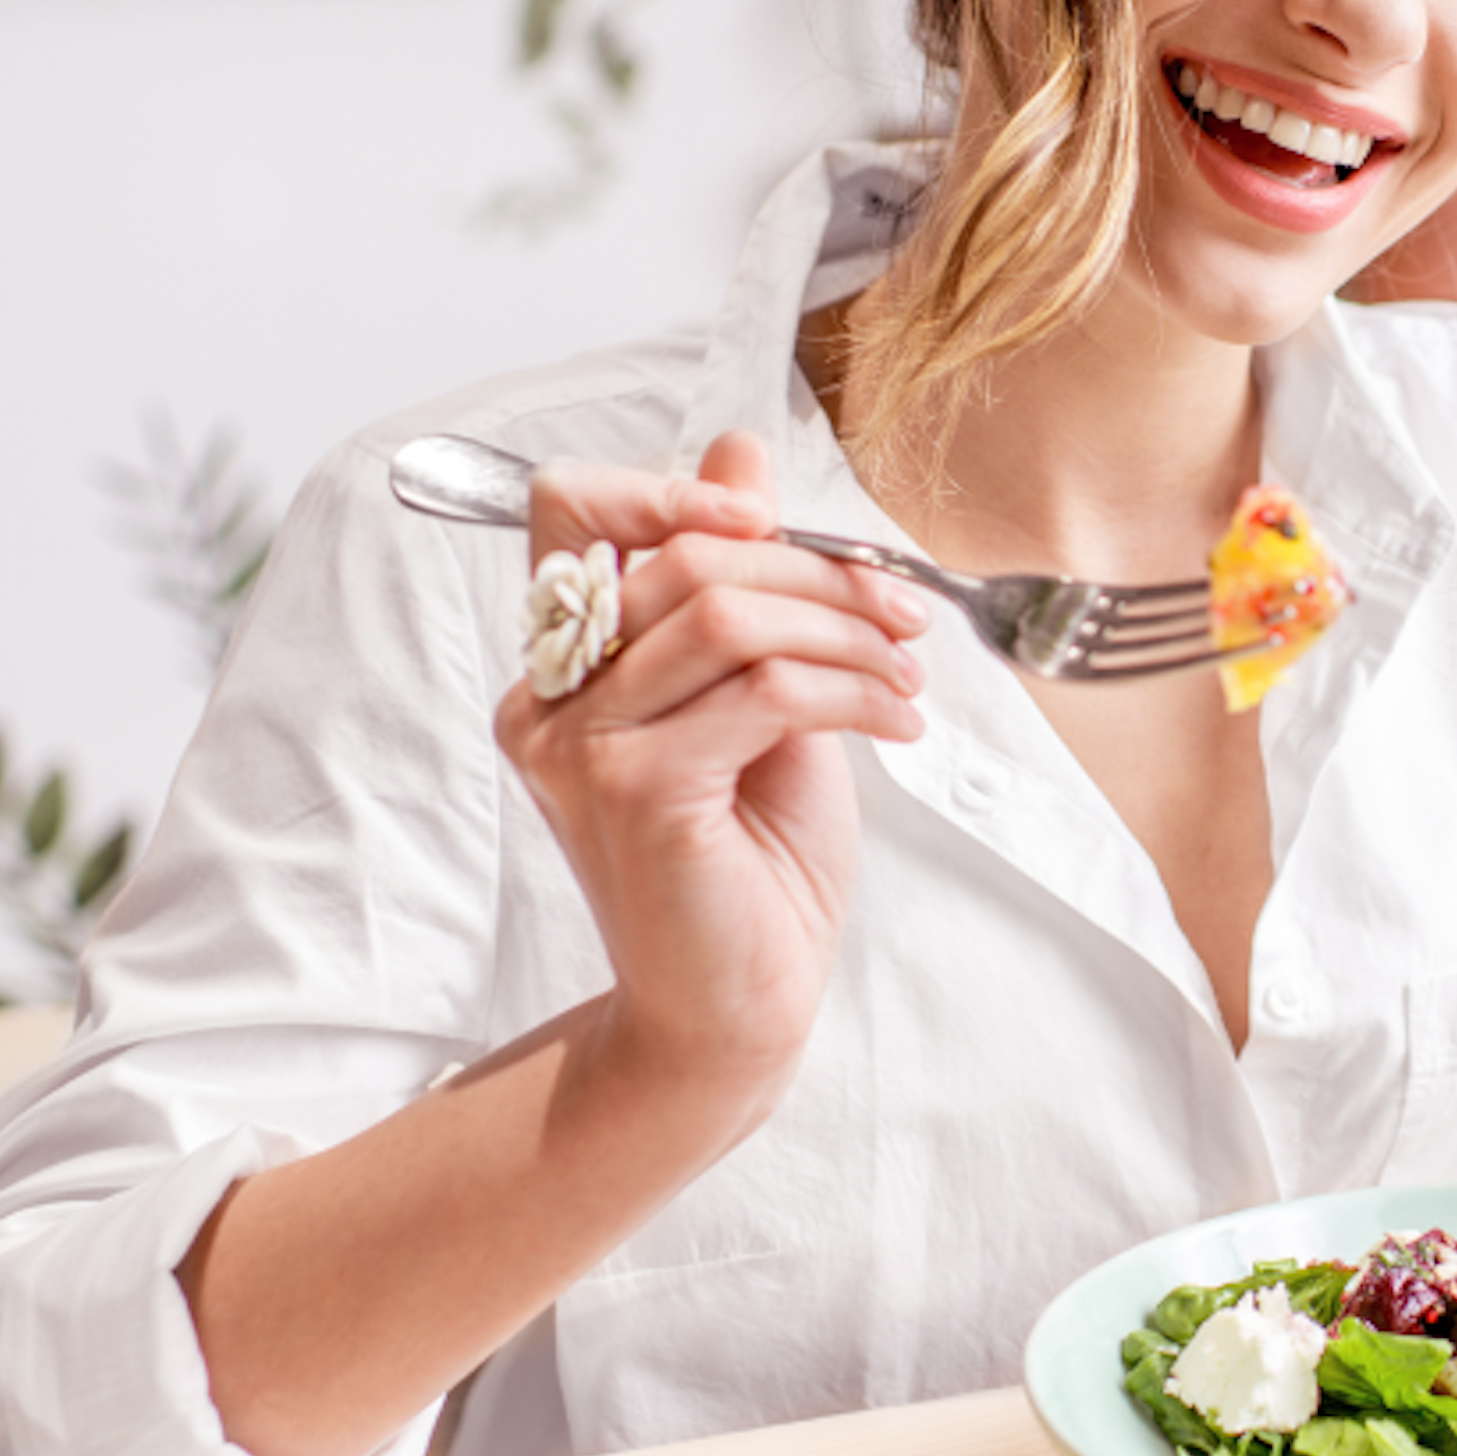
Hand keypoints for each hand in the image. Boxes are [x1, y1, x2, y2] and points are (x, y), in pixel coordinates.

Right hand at [490, 430, 931, 1121]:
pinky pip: (761, 690)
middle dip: (817, 569)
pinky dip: (853, 689)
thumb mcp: (760, 693)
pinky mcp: (637, 793)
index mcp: (563, 663)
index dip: (668, 484)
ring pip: (725, 613)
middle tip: (902, 609)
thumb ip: (743, 582)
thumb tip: (742, 446)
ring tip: (907, 669)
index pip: (569, 507)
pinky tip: (898, 720)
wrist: (738, 1010)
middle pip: (680, 555)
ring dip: (846, 628)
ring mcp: (581, 747)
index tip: (768, 513)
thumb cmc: (751, 861)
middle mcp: (549, 699)